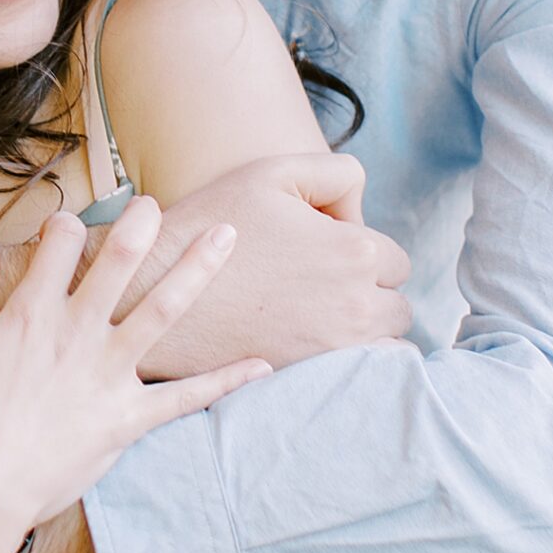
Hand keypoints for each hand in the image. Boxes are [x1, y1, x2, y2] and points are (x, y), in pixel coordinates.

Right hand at [0, 199, 268, 548]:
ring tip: (227, 236)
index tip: (67, 227)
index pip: (60, 244)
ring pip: (164, 309)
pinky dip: (226, 380)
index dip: (64, 226)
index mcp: (32, 313)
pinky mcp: (128, 417)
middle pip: (121, 259)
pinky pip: (186, 396)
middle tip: (156, 205)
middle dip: (142, 223)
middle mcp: (78, 333)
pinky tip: (262, 364)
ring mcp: (108, 374)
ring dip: (197, 268)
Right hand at [125, 154, 411, 379]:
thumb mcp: (274, 173)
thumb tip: (363, 211)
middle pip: (397, 303)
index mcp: (355, 250)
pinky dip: (347, 360)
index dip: (357, 248)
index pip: (394, 257)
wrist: (155, 296)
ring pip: (384, 341)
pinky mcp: (312, 379)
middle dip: (368, 292)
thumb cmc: (212, 227)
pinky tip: (309, 340)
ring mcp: (337, 349)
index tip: (317, 249)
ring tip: (313, 313)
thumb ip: (338, 174)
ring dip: (363, 328)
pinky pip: (361, 374)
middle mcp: (357, 304)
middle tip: (315, 283)